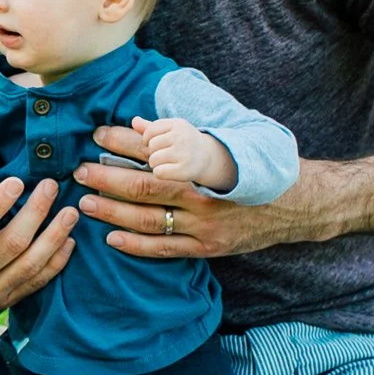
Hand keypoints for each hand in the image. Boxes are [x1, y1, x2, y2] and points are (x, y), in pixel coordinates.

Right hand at [0, 179, 78, 332]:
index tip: (17, 181)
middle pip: (11, 243)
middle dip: (35, 212)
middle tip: (50, 186)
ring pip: (31, 264)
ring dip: (54, 236)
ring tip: (70, 212)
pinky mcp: (7, 301)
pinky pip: (37, 282)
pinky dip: (57, 262)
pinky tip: (70, 241)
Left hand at [74, 125, 333, 259]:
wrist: (294, 205)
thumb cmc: (253, 169)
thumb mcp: (225, 145)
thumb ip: (183, 137)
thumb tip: (140, 125)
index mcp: (208, 166)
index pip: (157, 152)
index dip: (125, 142)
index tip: (99, 134)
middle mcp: (204, 198)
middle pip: (145, 187)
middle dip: (108, 177)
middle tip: (80, 169)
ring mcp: (205, 227)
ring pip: (148, 221)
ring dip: (112, 211)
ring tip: (86, 201)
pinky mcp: (207, 249)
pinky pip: (164, 249)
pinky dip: (135, 245)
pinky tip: (111, 238)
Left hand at [133, 116, 235, 191]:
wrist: (207, 157)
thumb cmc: (183, 141)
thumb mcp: (170, 130)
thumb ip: (150, 126)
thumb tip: (134, 121)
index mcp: (178, 124)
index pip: (149, 131)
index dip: (147, 139)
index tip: (155, 143)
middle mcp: (182, 137)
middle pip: (151, 146)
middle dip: (153, 152)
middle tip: (164, 154)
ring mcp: (185, 154)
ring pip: (153, 160)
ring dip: (156, 164)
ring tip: (166, 162)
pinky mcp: (185, 170)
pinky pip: (159, 172)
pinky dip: (160, 173)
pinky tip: (169, 171)